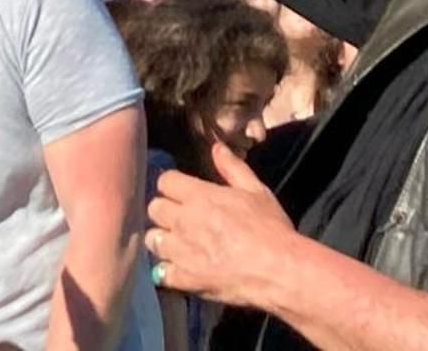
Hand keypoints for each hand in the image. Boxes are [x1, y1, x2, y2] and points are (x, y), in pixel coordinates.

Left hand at [146, 144, 294, 304]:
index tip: (181, 190)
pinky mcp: (184, 279)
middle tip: (178, 216)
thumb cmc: (269, 227)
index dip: (172, 184)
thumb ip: (232, 167)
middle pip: (154, 209)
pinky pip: (160, 273)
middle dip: (164, 210)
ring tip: (176, 243)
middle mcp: (183, 221)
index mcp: (199, 196)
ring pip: (152, 241)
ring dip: (162, 239)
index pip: (165, 181)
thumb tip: (216, 148)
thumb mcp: (255, 189)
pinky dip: (167, 270)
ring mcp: (181, 252)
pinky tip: (178, 268)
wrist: (276, 270)